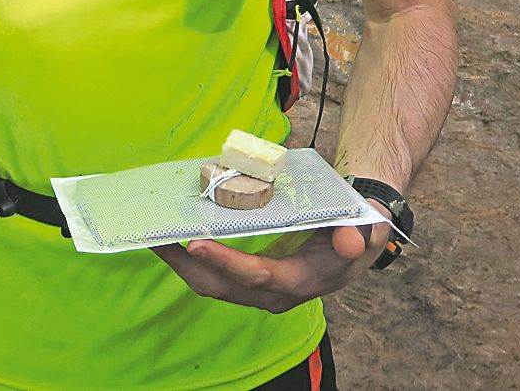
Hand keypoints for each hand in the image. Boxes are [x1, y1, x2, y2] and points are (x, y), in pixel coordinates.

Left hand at [152, 209, 389, 312]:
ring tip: (150, 234)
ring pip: (210, 282)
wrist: (355, 236)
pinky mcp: (248, 279)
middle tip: (154, 235)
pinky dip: (189, 256)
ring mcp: (258, 288)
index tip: (195, 242)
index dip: (226, 262)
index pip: (257, 276)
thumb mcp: (368, 228)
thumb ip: (362, 233)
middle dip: (185, 263)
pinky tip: (169, 235)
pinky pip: (212, 273)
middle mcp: (274, 293)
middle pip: (220, 285)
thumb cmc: (358, 227)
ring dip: (179, 261)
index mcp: (301, 281)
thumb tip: (351, 241)